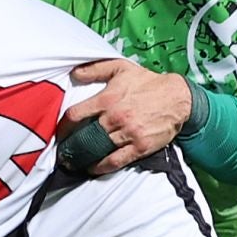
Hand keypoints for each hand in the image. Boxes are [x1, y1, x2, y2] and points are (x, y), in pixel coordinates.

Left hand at [58, 58, 193, 174]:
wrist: (177, 97)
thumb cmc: (148, 83)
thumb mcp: (120, 67)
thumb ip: (95, 69)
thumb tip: (74, 73)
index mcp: (108, 98)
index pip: (76, 115)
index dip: (64, 126)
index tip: (60, 132)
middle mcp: (116, 117)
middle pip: (84, 136)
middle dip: (71, 145)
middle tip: (63, 152)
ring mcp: (128, 133)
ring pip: (98, 150)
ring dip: (84, 157)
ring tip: (74, 161)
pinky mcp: (140, 147)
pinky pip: (116, 161)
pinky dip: (101, 167)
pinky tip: (93, 168)